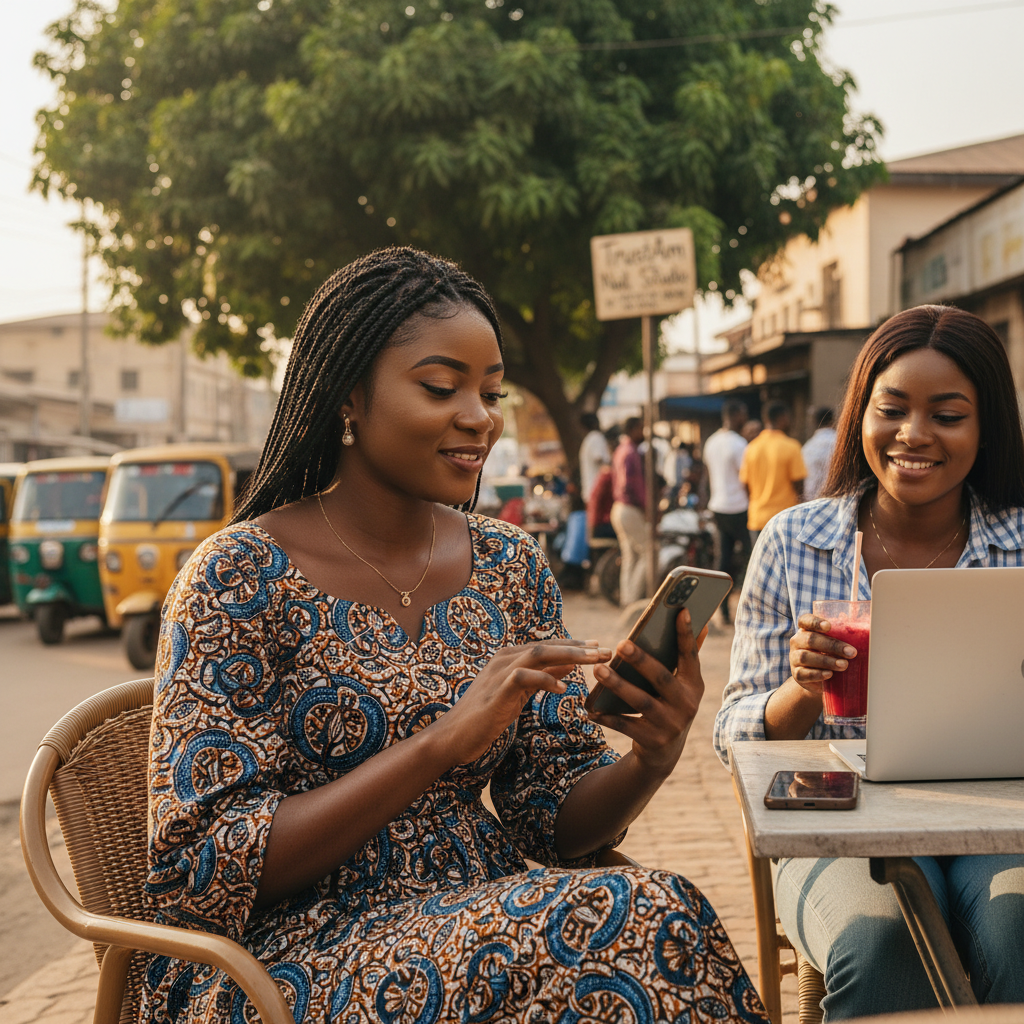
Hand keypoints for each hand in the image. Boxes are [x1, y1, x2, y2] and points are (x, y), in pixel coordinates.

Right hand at [436, 640, 611, 764]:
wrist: (453, 736)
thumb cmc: (486, 715)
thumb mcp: (520, 693)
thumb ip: (542, 677)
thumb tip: (571, 664)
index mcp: (511, 657)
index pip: (549, 645)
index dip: (576, 644)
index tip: (601, 647)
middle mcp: (505, 658)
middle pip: (548, 645)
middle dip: (581, 647)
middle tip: (608, 651)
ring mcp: (499, 672)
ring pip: (538, 654)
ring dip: (569, 656)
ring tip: (594, 661)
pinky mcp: (496, 691)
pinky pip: (523, 678)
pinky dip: (544, 679)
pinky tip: (563, 688)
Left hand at [586, 608, 706, 778]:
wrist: (664, 753)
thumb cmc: (669, 705)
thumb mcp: (683, 685)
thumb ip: (688, 656)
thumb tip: (701, 623)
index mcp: (694, 686)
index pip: (690, 656)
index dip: (686, 634)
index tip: (681, 611)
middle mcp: (686, 705)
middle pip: (661, 679)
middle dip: (641, 661)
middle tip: (620, 644)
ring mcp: (670, 725)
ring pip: (641, 702)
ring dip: (618, 685)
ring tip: (598, 670)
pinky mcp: (652, 741)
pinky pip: (625, 726)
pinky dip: (607, 716)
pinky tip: (591, 708)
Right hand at [789, 613, 858, 694]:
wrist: (817, 678)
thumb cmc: (829, 654)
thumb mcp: (835, 642)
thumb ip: (844, 634)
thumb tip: (865, 626)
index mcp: (806, 629)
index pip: (805, 620)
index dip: (815, 622)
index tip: (829, 626)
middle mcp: (797, 641)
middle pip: (810, 639)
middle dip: (832, 645)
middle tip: (851, 652)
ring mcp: (794, 658)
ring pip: (806, 657)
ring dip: (827, 661)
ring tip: (844, 665)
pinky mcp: (796, 674)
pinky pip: (804, 673)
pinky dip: (817, 674)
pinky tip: (829, 674)